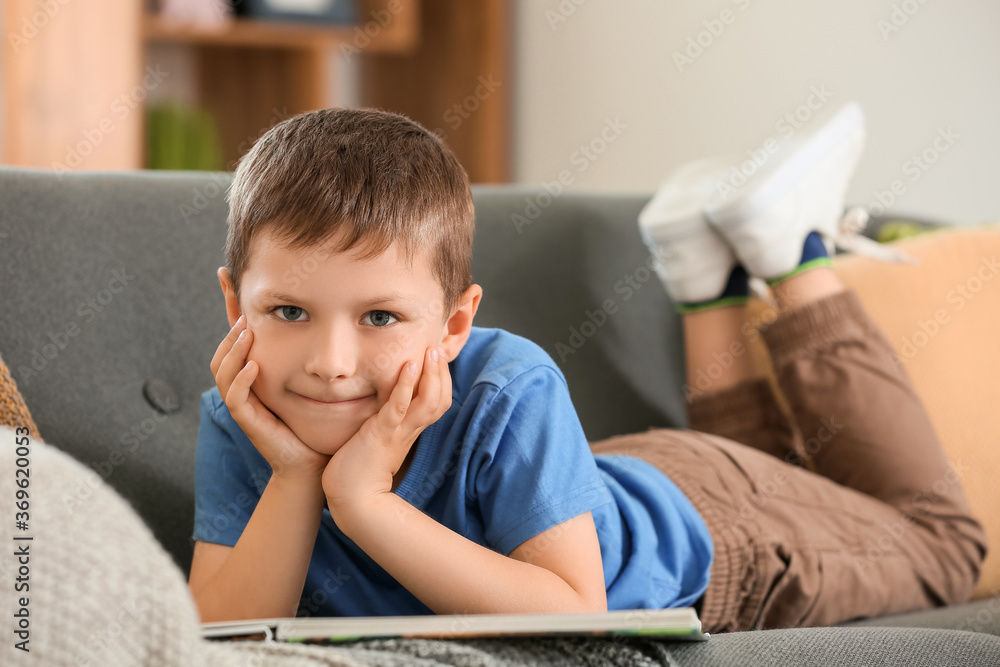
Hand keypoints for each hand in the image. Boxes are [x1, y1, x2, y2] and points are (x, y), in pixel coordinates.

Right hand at [211, 315, 330, 480]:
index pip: (233, 351)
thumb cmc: (313, 423)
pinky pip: (235, 399)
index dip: (231, 327)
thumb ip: (307, 363)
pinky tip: (254, 366)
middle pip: (220, 358)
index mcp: (252, 383)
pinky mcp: (249, 423)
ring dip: (233, 352)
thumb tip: (323, 333)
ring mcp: (244, 408)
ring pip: (222, 375)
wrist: (312, 463)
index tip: (239, 302)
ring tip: (246, 333)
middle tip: (244, 316)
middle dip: (228, 335)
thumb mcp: (308, 386)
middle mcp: (243, 393)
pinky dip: (241, 380)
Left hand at [322, 345, 451, 521]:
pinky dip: (406, 386)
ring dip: (431, 374)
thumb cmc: (359, 469)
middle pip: (441, 400)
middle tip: (437, 347)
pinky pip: (399, 408)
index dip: (441, 380)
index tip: (436, 358)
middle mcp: (410, 430)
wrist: (351, 499)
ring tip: (430, 351)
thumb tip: (383, 406)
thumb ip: (385, 423)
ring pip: (428, 402)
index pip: (438, 403)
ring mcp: (398, 432)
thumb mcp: (378, 439)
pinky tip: (408, 366)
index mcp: (410, 431)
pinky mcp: (382, 434)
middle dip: (442, 372)